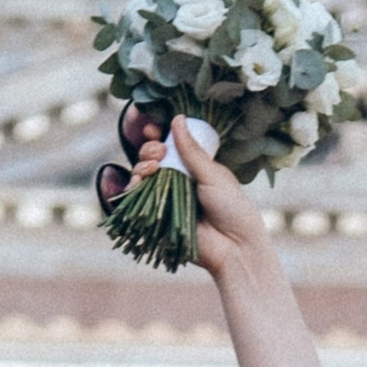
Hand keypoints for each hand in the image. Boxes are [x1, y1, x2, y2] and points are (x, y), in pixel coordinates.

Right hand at [92, 107, 270, 276]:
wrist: (234, 248)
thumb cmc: (232, 209)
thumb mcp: (213, 174)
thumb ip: (191, 150)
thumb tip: (177, 119)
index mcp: (194, 166)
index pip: (170, 145)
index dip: (158, 135)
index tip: (153, 129)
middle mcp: (178, 180)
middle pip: (152, 157)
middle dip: (149, 149)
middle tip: (159, 151)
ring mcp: (166, 198)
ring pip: (142, 175)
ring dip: (141, 165)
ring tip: (152, 167)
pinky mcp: (158, 217)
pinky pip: (137, 200)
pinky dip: (132, 187)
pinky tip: (138, 181)